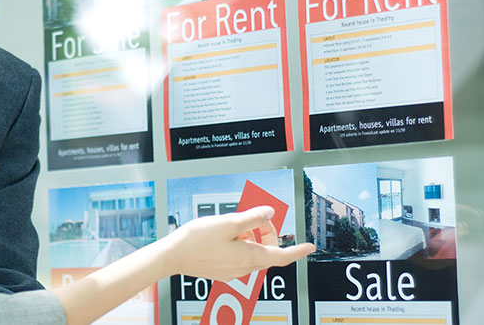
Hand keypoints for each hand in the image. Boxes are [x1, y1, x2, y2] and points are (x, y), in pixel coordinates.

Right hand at [163, 206, 314, 281]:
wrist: (173, 256)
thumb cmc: (198, 240)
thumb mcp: (228, 223)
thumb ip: (252, 218)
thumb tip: (269, 212)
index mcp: (250, 257)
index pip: (282, 256)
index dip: (298, 251)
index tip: (309, 247)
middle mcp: (244, 268)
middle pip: (266, 250)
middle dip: (266, 232)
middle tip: (255, 216)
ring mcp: (232, 271)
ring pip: (252, 253)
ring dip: (250, 238)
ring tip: (234, 225)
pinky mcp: (222, 270)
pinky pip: (239, 257)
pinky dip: (239, 244)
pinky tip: (224, 235)